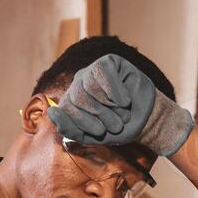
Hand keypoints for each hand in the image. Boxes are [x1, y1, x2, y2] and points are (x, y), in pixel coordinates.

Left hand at [47, 54, 193, 155]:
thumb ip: (70, 128)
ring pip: (90, 85)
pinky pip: (103, 73)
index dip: (83, 122)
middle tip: (116, 124)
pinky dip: (115, 91)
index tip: (100, 132)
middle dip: (99, 115)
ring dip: (110, 105)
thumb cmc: (119, 128)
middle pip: (78, 96)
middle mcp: (79, 82)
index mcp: (72, 100)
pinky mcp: (108, 62)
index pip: (66, 108)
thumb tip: (51, 112)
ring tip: (122, 112)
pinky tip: (125, 100)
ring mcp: (93, 70)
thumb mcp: (92, 135)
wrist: (146, 121)